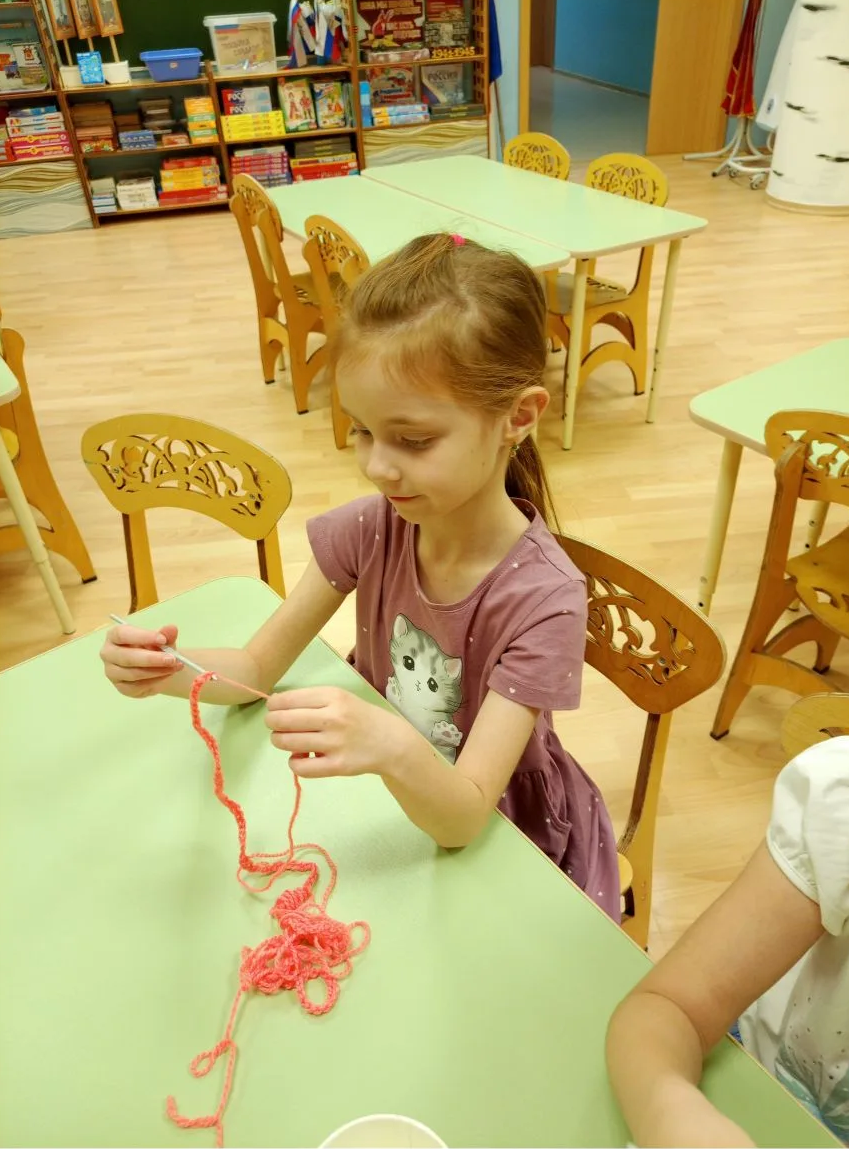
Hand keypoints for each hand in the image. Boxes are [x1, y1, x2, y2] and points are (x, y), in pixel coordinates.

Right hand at [100, 623, 181, 697]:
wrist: (156, 667)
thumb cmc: (154, 647)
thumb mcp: (162, 639)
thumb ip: (166, 634)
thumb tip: (172, 629)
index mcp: (114, 636)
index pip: (122, 634)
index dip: (142, 637)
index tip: (162, 639)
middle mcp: (108, 653)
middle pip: (126, 657)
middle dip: (151, 658)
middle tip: (172, 658)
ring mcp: (112, 672)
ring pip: (133, 673)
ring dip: (157, 671)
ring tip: (176, 665)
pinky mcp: (121, 687)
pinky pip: (138, 686)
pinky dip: (156, 680)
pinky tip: (168, 674)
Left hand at [265, 687, 411, 777]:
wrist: (390, 741)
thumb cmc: (360, 717)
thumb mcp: (341, 697)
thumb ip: (311, 700)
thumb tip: (275, 705)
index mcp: (332, 696)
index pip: (287, 700)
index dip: (273, 706)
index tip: (274, 710)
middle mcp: (333, 718)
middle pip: (283, 721)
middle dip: (272, 723)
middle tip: (276, 726)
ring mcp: (335, 743)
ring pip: (287, 743)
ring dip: (280, 742)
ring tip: (289, 741)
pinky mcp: (337, 766)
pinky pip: (301, 767)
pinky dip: (294, 763)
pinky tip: (301, 758)